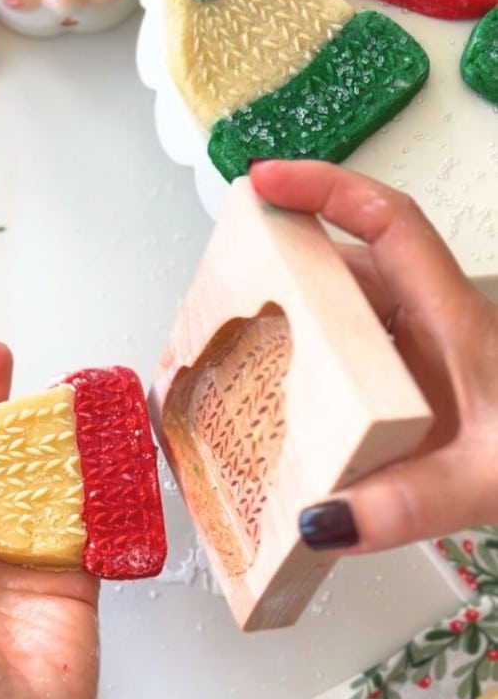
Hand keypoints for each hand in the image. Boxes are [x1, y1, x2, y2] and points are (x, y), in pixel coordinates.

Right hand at [250, 160, 497, 552]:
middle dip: (288, 268)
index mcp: (453, 322)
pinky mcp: (413, 402)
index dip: (325, 189)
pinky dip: (314, 379)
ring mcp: (421, 367)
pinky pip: (353, 370)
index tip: (265, 181)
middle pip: (352, 271)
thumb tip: (322, 517)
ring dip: (297, 328)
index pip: (388, 224)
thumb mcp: (486, 480)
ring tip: (238, 349)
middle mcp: (433, 332)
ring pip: (348, 321)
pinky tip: (284, 414)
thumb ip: (411, 502)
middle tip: (227, 285)